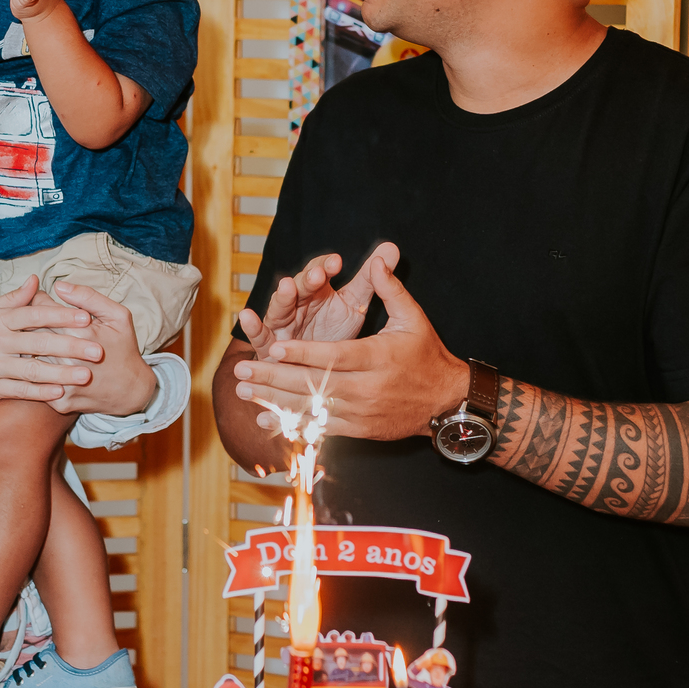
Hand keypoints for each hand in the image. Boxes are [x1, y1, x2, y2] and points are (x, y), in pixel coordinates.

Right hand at [0, 275, 102, 402]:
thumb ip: (10, 300)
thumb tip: (35, 281)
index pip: (34, 315)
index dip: (61, 316)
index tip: (86, 317)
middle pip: (39, 344)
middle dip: (71, 346)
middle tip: (98, 349)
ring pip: (33, 371)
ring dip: (62, 373)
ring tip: (86, 375)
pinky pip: (19, 391)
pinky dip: (40, 393)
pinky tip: (61, 393)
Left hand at [37, 282, 156, 417]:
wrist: (130, 391)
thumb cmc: (123, 348)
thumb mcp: (117, 316)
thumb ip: (88, 298)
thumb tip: (59, 286)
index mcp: (82, 334)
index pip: (43, 310)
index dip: (39, 303)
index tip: (41, 302)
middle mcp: (69, 360)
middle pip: (32, 335)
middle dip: (30, 325)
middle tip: (33, 321)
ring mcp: (64, 383)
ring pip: (30, 360)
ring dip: (29, 349)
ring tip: (35, 342)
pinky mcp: (60, 402)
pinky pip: (36, 384)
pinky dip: (36, 373)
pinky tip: (43, 364)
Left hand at [233, 255, 468, 439]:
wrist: (447, 403)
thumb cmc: (427, 355)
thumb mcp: (413, 318)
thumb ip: (390, 289)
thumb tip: (379, 258)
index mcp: (378, 357)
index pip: (333, 356)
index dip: (301, 353)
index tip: (272, 347)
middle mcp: (367, 387)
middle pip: (314, 383)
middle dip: (274, 377)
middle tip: (241, 370)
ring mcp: (361, 412)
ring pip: (311, 407)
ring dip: (275, 400)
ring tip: (244, 390)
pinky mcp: (359, 429)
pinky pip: (320, 428)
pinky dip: (291, 423)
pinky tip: (265, 418)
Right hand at [237, 240, 399, 359]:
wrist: (321, 373)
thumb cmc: (334, 334)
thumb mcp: (354, 306)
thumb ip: (370, 279)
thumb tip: (392, 246)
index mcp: (317, 293)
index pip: (319, 273)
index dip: (325, 266)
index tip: (337, 262)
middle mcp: (297, 305)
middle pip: (299, 288)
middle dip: (306, 280)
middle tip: (317, 274)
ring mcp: (282, 324)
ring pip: (279, 308)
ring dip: (282, 297)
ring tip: (286, 286)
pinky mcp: (269, 347)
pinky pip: (259, 336)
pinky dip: (252, 327)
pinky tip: (247, 316)